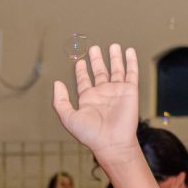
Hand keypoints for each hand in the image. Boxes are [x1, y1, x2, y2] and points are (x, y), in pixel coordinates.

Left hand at [52, 44, 140, 160]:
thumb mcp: (68, 117)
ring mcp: (117, 91)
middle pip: (99, 72)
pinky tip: (129, 51)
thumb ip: (60, 101)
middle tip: (94, 48)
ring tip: (114, 46)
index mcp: (88, 99)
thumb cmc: (90, 134)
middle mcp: (102, 93)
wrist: (112, 142)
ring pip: (116, 69)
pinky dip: (131, 61)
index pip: (84, 80)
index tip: (80, 61)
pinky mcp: (130, 91)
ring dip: (115, 58)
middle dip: (97, 60)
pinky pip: (131, 73)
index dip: (81, 71)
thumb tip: (57, 83)